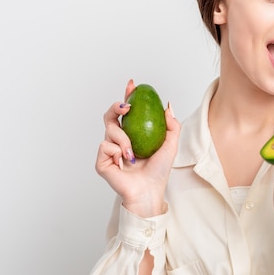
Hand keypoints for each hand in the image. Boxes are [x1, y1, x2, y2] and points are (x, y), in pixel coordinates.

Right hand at [95, 79, 180, 216]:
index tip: (132, 84)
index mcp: (133, 134)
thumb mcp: (170, 144)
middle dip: (116, 106)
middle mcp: (119, 139)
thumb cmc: (159, 170)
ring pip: (109, 130)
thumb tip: (168, 105)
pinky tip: (124, 161)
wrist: (150, 190)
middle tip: (127, 107)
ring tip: (133, 153)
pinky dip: (116, 151)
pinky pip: (105, 146)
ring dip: (123, 139)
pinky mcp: (102, 161)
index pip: (127, 111)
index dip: (127, 95)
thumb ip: (171, 125)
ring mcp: (109, 150)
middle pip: (110, 115)